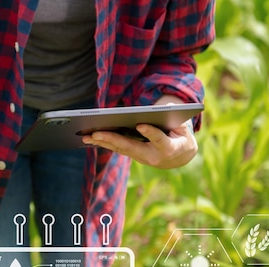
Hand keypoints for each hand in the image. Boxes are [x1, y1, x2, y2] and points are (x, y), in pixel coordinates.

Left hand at [82, 95, 198, 168]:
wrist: (180, 157)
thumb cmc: (181, 137)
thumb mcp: (183, 128)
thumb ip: (174, 119)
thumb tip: (165, 106)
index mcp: (169, 148)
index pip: (159, 140)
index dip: (151, 133)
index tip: (141, 124)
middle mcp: (153, 157)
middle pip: (131, 147)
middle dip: (112, 140)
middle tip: (95, 133)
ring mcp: (141, 158)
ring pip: (121, 150)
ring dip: (103, 143)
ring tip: (86, 136)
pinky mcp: (133, 156)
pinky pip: (118, 149)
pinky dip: (105, 143)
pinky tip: (91, 138)